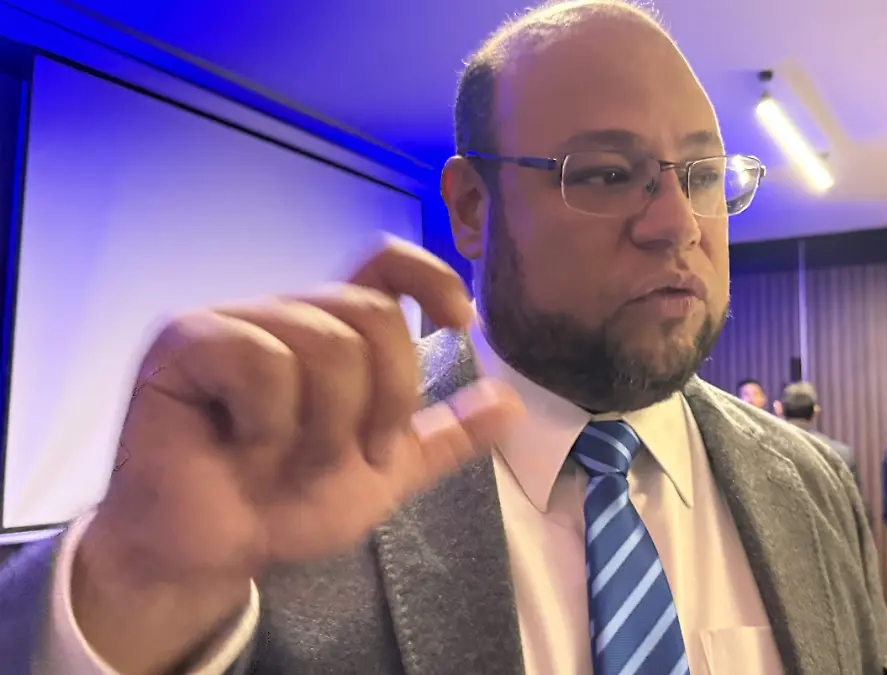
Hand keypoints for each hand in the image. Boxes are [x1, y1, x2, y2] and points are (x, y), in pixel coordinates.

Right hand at [74, 238, 523, 673]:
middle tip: (363, 454)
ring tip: (292, 464)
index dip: (432, 277)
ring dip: (327, 425)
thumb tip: (512, 400)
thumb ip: (445, 437)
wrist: (218, 554)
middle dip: (386, 398)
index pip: (385, 262)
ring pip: (325, 341)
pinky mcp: (186, 341)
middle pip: (372, 312)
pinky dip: (271, 421)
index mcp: (333, 330)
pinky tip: (244, 447)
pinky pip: (261, 359)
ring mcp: (234, 320)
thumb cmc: (290, 504)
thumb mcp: (388, 474)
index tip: (460, 324)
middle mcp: (288, 312)